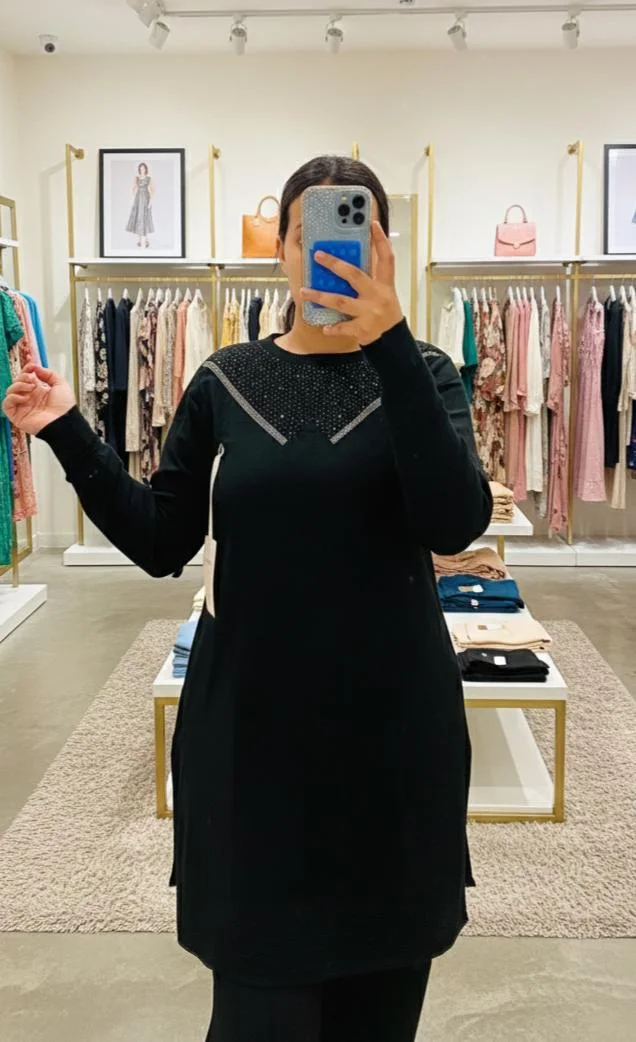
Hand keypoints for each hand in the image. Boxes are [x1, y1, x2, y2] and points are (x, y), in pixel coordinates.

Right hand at [2, 363, 75, 435]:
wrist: (64, 421)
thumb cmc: (65, 407)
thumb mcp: (60, 384)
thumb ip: (48, 374)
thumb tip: (36, 368)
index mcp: (38, 391)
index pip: (26, 378)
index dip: (26, 370)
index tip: (31, 366)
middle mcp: (29, 398)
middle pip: (17, 382)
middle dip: (22, 377)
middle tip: (32, 379)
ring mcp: (23, 406)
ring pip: (10, 391)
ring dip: (18, 386)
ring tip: (30, 388)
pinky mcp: (17, 415)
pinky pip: (6, 404)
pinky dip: (12, 398)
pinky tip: (23, 398)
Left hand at [300, 220, 402, 344]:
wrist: (393, 339)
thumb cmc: (384, 311)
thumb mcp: (384, 292)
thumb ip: (370, 277)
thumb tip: (346, 262)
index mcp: (385, 284)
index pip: (386, 258)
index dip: (381, 240)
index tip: (372, 224)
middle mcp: (378, 296)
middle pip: (354, 275)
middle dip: (334, 264)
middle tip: (317, 255)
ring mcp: (370, 313)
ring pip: (340, 301)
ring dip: (320, 297)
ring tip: (303, 291)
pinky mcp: (362, 329)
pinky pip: (343, 327)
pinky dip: (332, 327)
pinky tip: (324, 326)